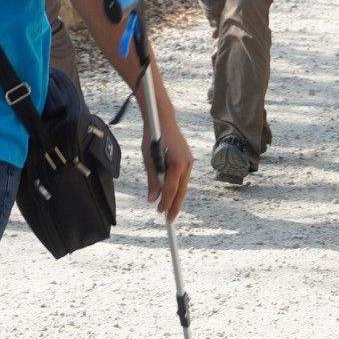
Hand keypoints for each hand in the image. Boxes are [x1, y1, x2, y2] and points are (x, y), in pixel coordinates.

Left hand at [144, 95, 192, 223]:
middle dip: (175, 206)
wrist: (163, 118)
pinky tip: (173, 195)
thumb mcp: (148, 158)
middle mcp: (187, 163)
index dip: (165, 203)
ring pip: (183, 185)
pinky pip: (183, 178)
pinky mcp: (188, 159)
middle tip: (169, 220)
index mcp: (176, 163)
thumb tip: (152, 199)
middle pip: (181, 191)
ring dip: (177, 198)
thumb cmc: (153, 136)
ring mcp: (189, 161)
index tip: (160, 213)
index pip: (170, 189)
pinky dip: (178, 187)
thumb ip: (152, 179)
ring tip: (170, 210)